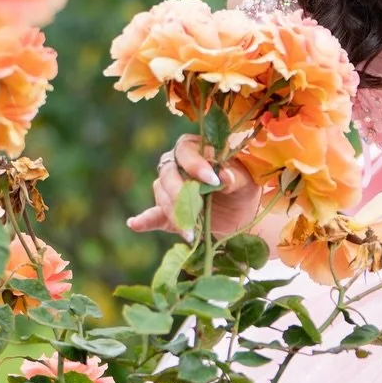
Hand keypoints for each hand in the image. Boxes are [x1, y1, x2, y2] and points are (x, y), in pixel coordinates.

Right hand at [127, 135, 260, 237]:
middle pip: (168, 174)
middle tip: (197, 210)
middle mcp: (177, 166)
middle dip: (180, 193)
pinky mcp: (168, 213)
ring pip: (162, 196)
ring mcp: (170, 189)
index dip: (196, 165)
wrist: (242, 215)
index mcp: (196, 149)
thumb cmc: (244, 188)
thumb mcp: (246, 180)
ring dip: (175, 214)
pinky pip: (153, 215)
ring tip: (192, 233)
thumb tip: (224, 176)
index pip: (186, 152)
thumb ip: (235, 176)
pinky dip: (144, 220)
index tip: (213, 181)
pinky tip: (134, 224)